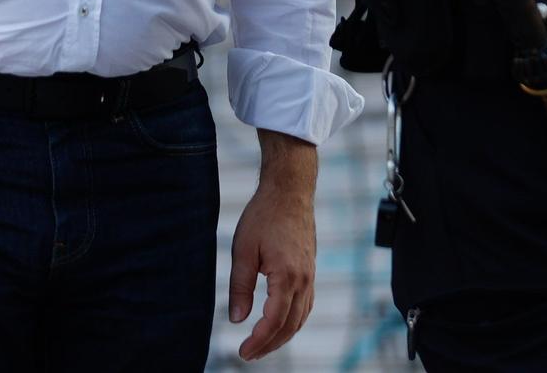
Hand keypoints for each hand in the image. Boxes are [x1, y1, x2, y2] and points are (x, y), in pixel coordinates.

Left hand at [229, 137, 317, 360]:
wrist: (290, 191)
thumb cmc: (264, 216)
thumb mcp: (243, 250)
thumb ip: (239, 287)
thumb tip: (236, 319)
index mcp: (287, 276)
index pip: (274, 321)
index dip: (258, 340)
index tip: (242, 352)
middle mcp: (304, 281)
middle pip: (290, 326)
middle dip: (269, 345)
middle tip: (248, 354)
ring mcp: (311, 277)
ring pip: (300, 318)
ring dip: (282, 336)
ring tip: (261, 345)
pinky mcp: (310, 271)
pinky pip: (306, 306)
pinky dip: (293, 321)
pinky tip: (280, 325)